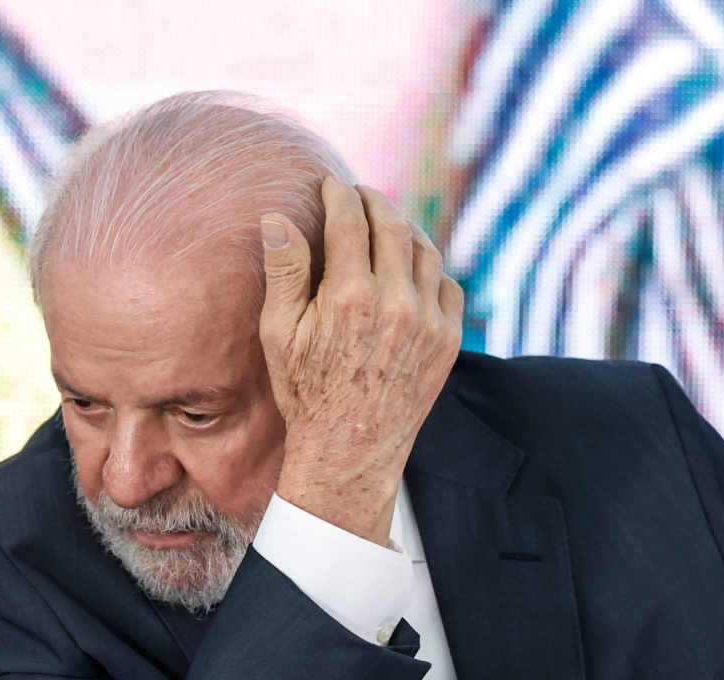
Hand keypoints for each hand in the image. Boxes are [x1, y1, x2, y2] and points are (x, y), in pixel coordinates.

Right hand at [258, 177, 463, 545]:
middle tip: (360, 194)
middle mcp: (396, 304)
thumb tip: (275, 217)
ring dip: (405, 229)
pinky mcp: (448, 341)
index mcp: (349, 297)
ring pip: (426, 251)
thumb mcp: (280, 333)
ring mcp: (428, 322)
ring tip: (387, 225)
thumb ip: (284, 271)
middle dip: (375, 201)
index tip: (332, 185)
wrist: (350, 451)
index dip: (340, 195)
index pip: (351, 221)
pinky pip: (448, 285)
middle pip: (393, 226)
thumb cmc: (306, 392)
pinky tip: (412, 268)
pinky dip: (431, 268)